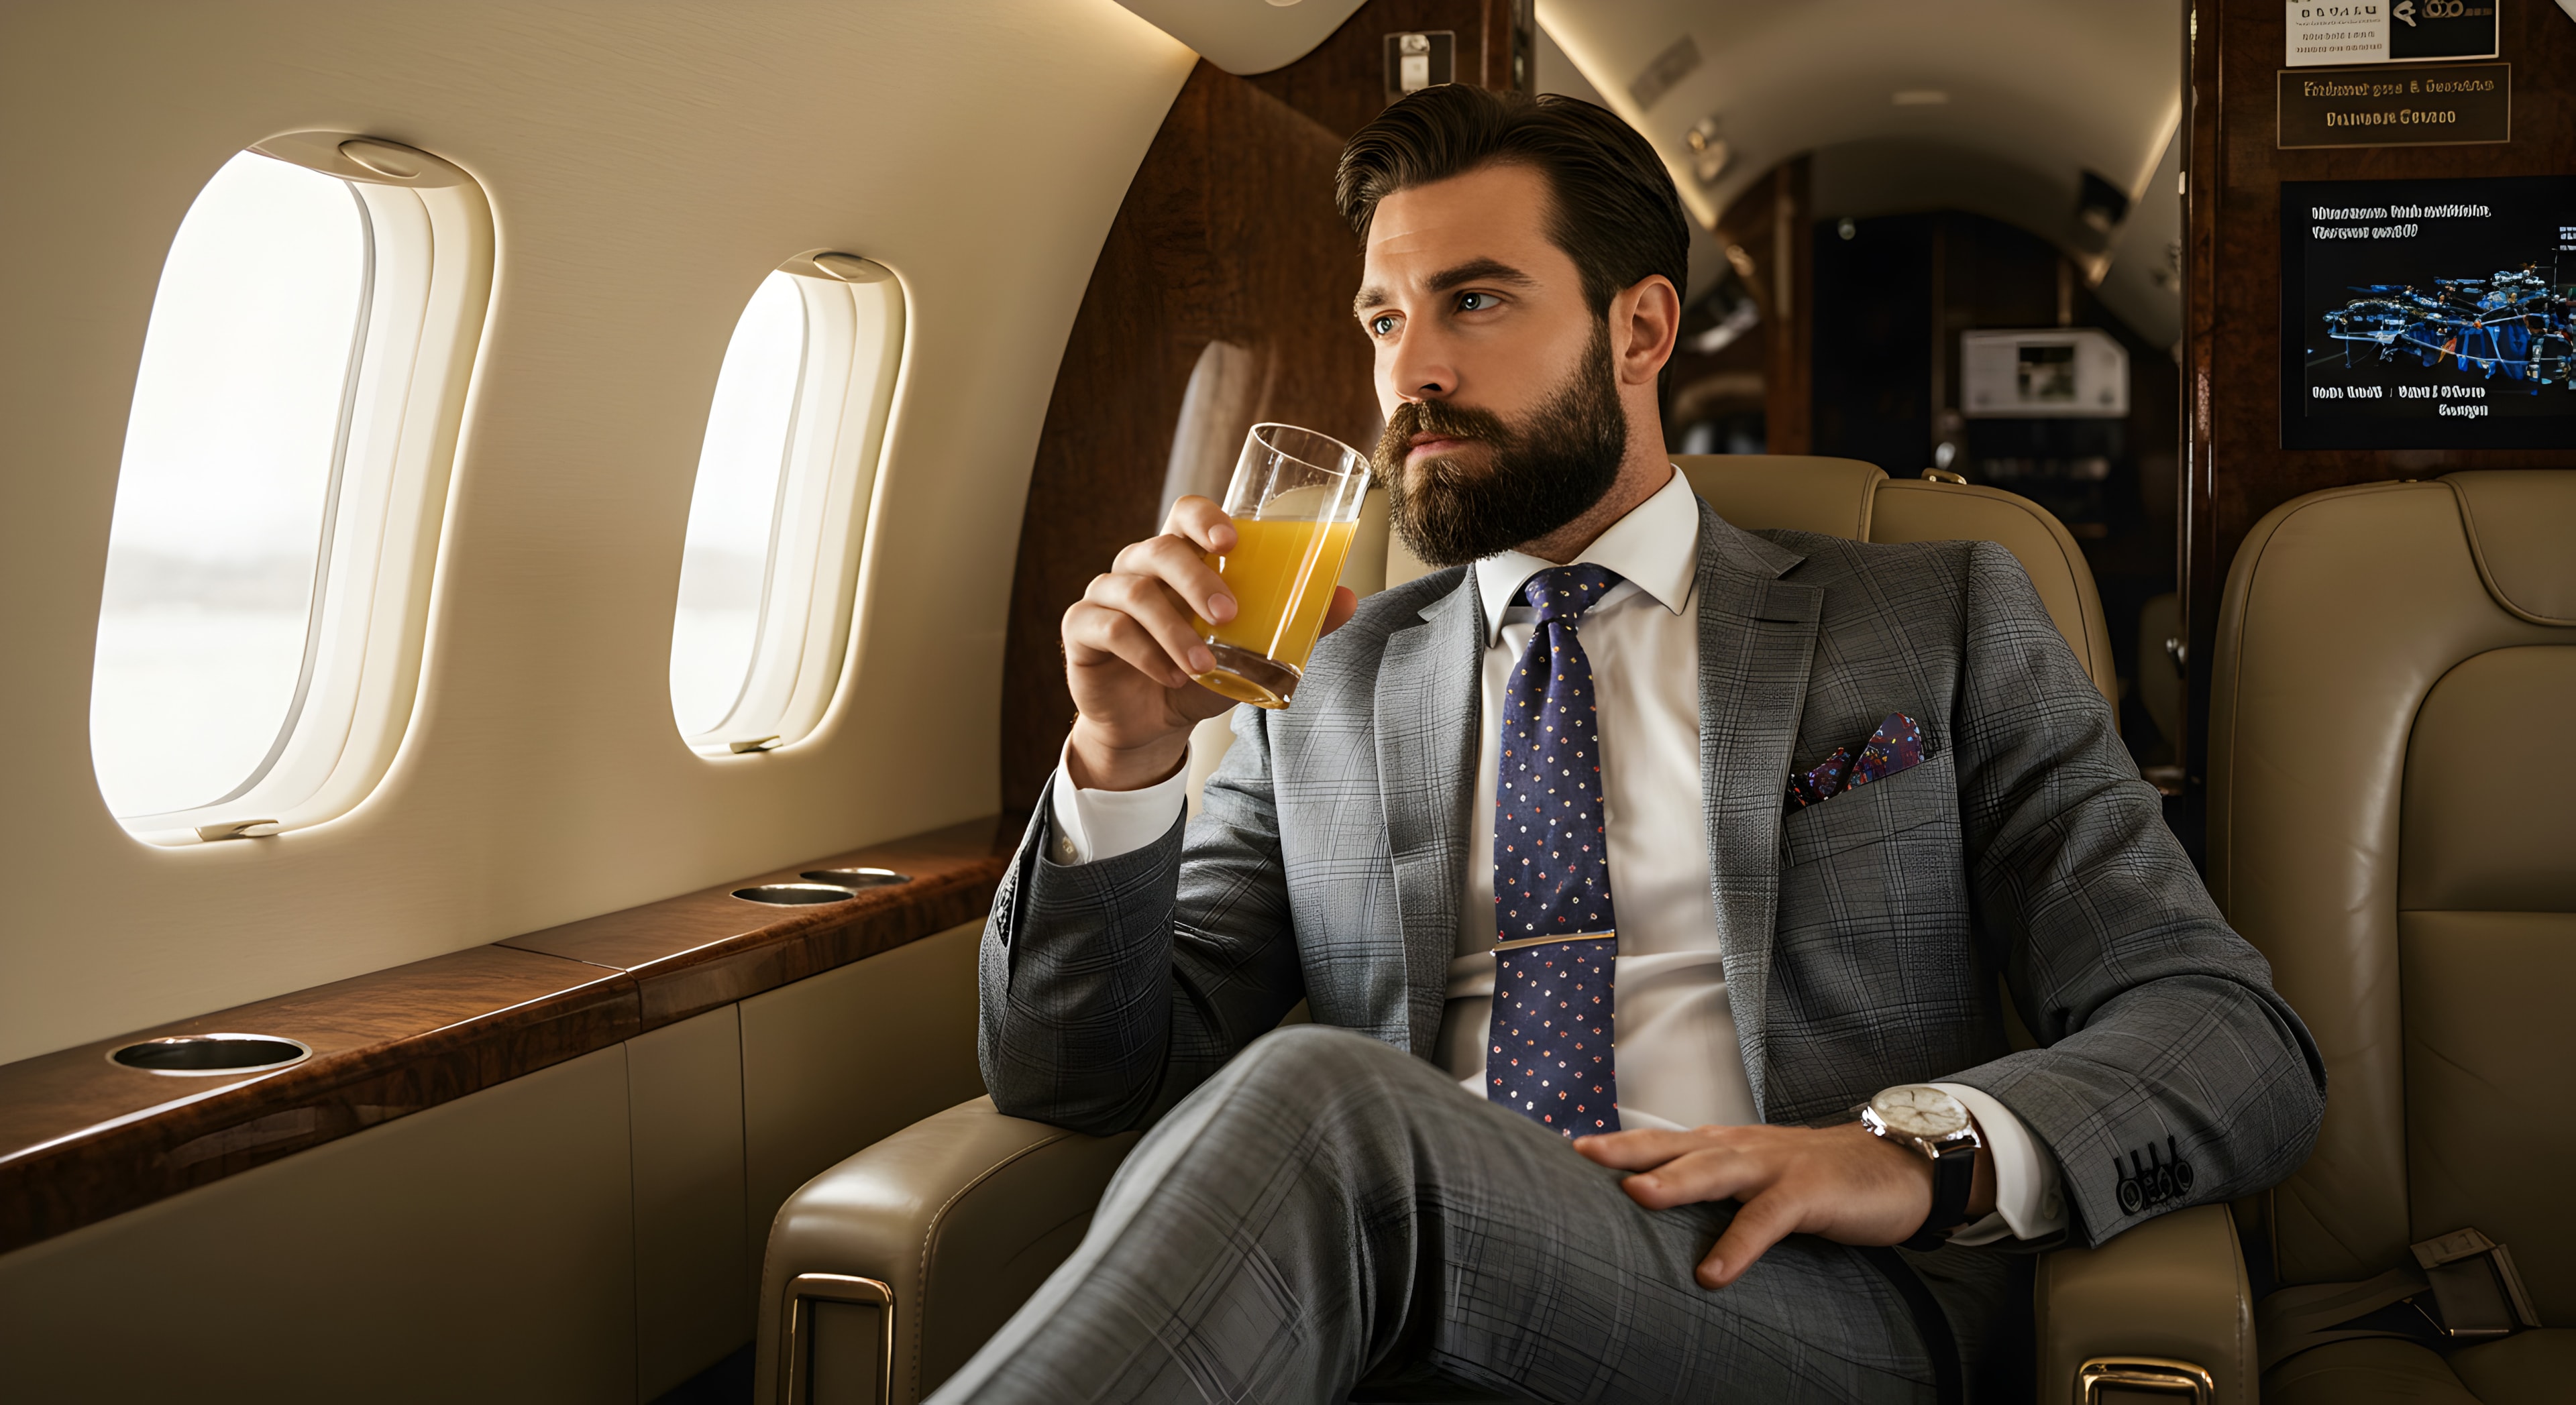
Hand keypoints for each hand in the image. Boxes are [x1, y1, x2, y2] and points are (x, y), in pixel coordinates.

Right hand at [1062, 495, 1357, 790]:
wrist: (1151, 725)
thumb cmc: (1200, 674)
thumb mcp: (1250, 651)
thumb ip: (1295, 624)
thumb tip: (1349, 599)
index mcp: (1181, 557)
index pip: (1185, 513)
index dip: (1205, 517)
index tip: (1233, 540)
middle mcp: (1139, 566)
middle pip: (1159, 550)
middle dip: (1196, 579)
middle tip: (1230, 616)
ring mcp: (1106, 594)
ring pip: (1133, 591)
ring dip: (1174, 630)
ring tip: (1204, 666)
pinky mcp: (1081, 629)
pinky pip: (1106, 628)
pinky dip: (1143, 653)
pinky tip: (1169, 677)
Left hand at [1573, 1121, 1992, 1288]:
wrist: (1896, 1166)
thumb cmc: (1818, 1176)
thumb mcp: (1758, 1177)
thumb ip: (1714, 1187)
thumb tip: (1659, 1207)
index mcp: (1726, 1145)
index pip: (1662, 1141)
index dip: (1617, 1143)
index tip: (1568, 1148)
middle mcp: (1742, 1148)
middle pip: (1676, 1146)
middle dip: (1627, 1150)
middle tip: (1581, 1154)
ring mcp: (1775, 1167)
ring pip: (1717, 1170)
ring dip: (1675, 1182)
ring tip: (1635, 1196)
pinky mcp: (1808, 1194)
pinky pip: (1767, 1220)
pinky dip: (1738, 1245)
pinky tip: (1713, 1273)